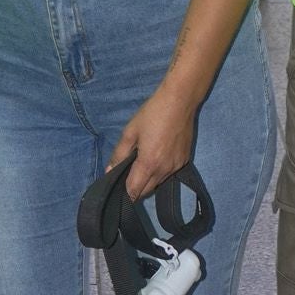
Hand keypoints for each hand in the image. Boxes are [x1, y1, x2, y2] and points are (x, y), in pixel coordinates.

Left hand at [110, 83, 197, 201]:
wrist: (180, 101)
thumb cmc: (152, 114)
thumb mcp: (130, 132)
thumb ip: (119, 154)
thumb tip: (109, 171)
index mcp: (148, 164)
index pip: (134, 191)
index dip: (124, 193)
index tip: (117, 188)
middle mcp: (164, 171)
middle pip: (147, 192)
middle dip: (135, 188)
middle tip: (127, 175)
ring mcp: (176, 167)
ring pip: (158, 184)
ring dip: (148, 180)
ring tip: (142, 164)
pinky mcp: (185, 161)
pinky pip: (169, 174)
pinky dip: (160, 172)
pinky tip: (157, 157)